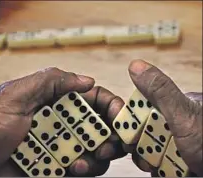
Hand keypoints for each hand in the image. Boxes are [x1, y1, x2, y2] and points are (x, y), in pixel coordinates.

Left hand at [0, 68, 126, 176]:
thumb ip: (50, 82)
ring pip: (95, 148)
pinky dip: (86, 169)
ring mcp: (61, 144)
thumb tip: (87, 80)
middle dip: (112, 134)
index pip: (92, 98)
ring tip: (88, 158)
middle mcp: (62, 121)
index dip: (111, 106)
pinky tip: (75, 167)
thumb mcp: (16, 95)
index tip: (122, 118)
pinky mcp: (57, 165)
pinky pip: (82, 168)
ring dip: (100, 154)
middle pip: (100, 125)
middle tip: (111, 144)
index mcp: (55, 100)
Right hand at [125, 60, 201, 175]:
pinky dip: (155, 167)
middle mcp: (177, 122)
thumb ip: (160, 92)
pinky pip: (158, 161)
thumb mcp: (183, 115)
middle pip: (145, 129)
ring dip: (147, 158)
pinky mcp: (178, 159)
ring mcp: (177, 142)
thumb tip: (136, 66)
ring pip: (149, 147)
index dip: (133, 120)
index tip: (129, 135)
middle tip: (145, 156)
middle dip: (141, 144)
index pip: (144, 107)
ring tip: (155, 166)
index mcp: (179, 106)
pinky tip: (160, 170)